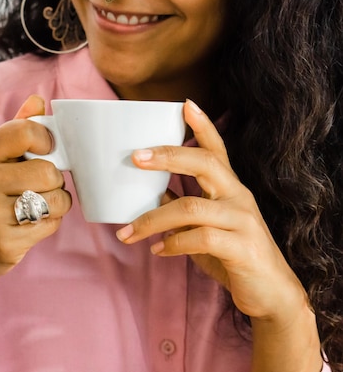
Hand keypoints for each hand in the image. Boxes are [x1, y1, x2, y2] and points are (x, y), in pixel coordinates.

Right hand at [0, 95, 71, 281]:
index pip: (26, 131)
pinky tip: (29, 226)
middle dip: (53, 182)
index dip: (47, 141)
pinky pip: (50, 225)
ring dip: (55, 205)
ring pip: (54, 199)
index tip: (46, 152)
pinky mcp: (3, 241)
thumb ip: (16, 132)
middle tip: (38, 188)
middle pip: (48, 171)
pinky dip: (49, 225)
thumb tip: (39, 100)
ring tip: (37, 207)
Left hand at [116, 99, 308, 321]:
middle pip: (206, 163)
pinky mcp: (243, 248)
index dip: (203, 125)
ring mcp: (243, 221)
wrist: (270, 294)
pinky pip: (201, 238)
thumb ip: (183, 210)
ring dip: (152, 220)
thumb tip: (151, 196)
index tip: (185, 104)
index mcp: (228, 188)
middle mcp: (238, 197)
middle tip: (135, 157)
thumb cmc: (232, 255)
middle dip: (168, 156)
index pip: (217, 149)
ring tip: (127, 233)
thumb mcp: (205, 228)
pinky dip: (173, 244)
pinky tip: (158, 250)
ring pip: (191, 207)